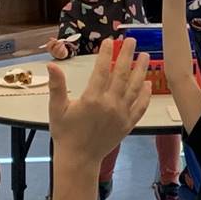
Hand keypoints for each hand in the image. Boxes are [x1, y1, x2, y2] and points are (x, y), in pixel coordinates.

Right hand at [49, 36, 153, 162]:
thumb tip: (52, 65)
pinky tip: (148, 83)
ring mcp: (121, 114)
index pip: (102, 70)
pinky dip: (145, 94)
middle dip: (127, 55)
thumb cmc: (65, 133)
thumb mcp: (56, 109)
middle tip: (131, 40)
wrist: (79, 158)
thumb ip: (56, 86)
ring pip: (134, 88)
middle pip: (122, 75)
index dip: (106, 54)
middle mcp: (110, 105)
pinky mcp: (128, 124)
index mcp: (92, 99)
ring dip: (141, 70)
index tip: (109, 41)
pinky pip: (140, 106)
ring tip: (145, 56)